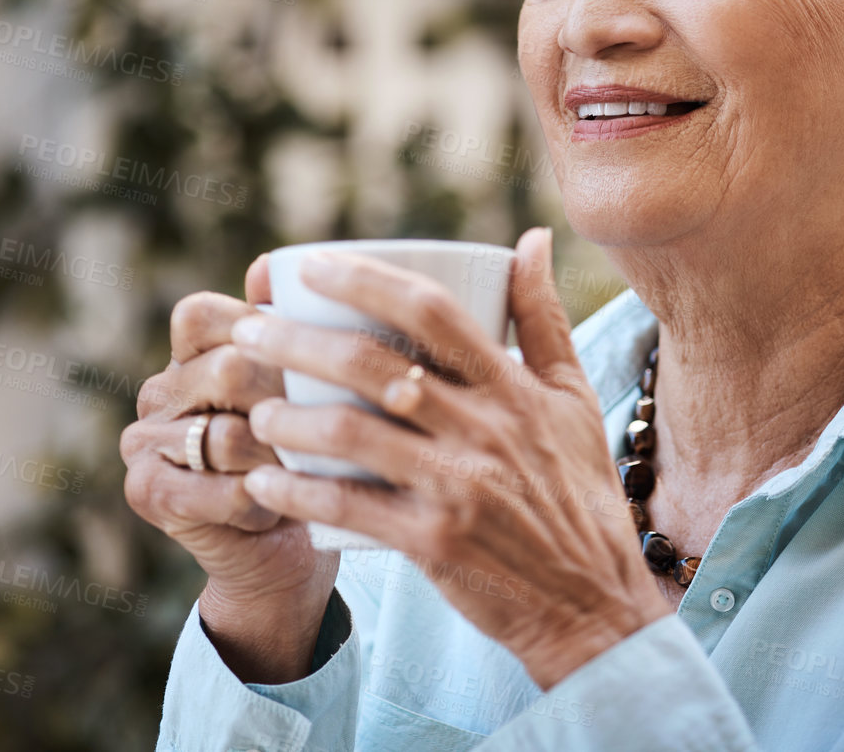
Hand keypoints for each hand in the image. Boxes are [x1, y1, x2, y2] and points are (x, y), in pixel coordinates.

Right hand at [120, 255, 338, 683]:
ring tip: (318, 471)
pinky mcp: (146, 494)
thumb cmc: (313, 453)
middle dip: (293, 397)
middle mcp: (158, 390)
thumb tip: (268, 267)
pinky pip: (215, 487)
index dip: (265, 332)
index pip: (203, 314)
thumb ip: (298, 325)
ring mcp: (142, 442)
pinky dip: (264, 498)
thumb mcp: (314, 385)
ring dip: (286, 456)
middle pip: (227, 369)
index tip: (318, 362)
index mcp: (189, 352)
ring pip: (228, 433)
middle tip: (344, 423)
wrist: (291, 549)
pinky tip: (287, 505)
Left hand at [230, 227, 670, 689]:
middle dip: (297, 341)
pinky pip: (349, 509)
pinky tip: (263, 482)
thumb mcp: (572, 399)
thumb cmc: (578, 494)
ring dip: (288, 419)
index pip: (431, 311)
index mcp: (514, 388)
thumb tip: (530, 239)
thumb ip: (544, 317)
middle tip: (249, 331)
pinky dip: (297, 493)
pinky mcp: (434, 542)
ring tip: (256, 410)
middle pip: (373, 365)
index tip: (311, 266)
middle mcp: (486, 429)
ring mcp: (458, 487)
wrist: (594, 603)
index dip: (364, 280)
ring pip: (350, 434)